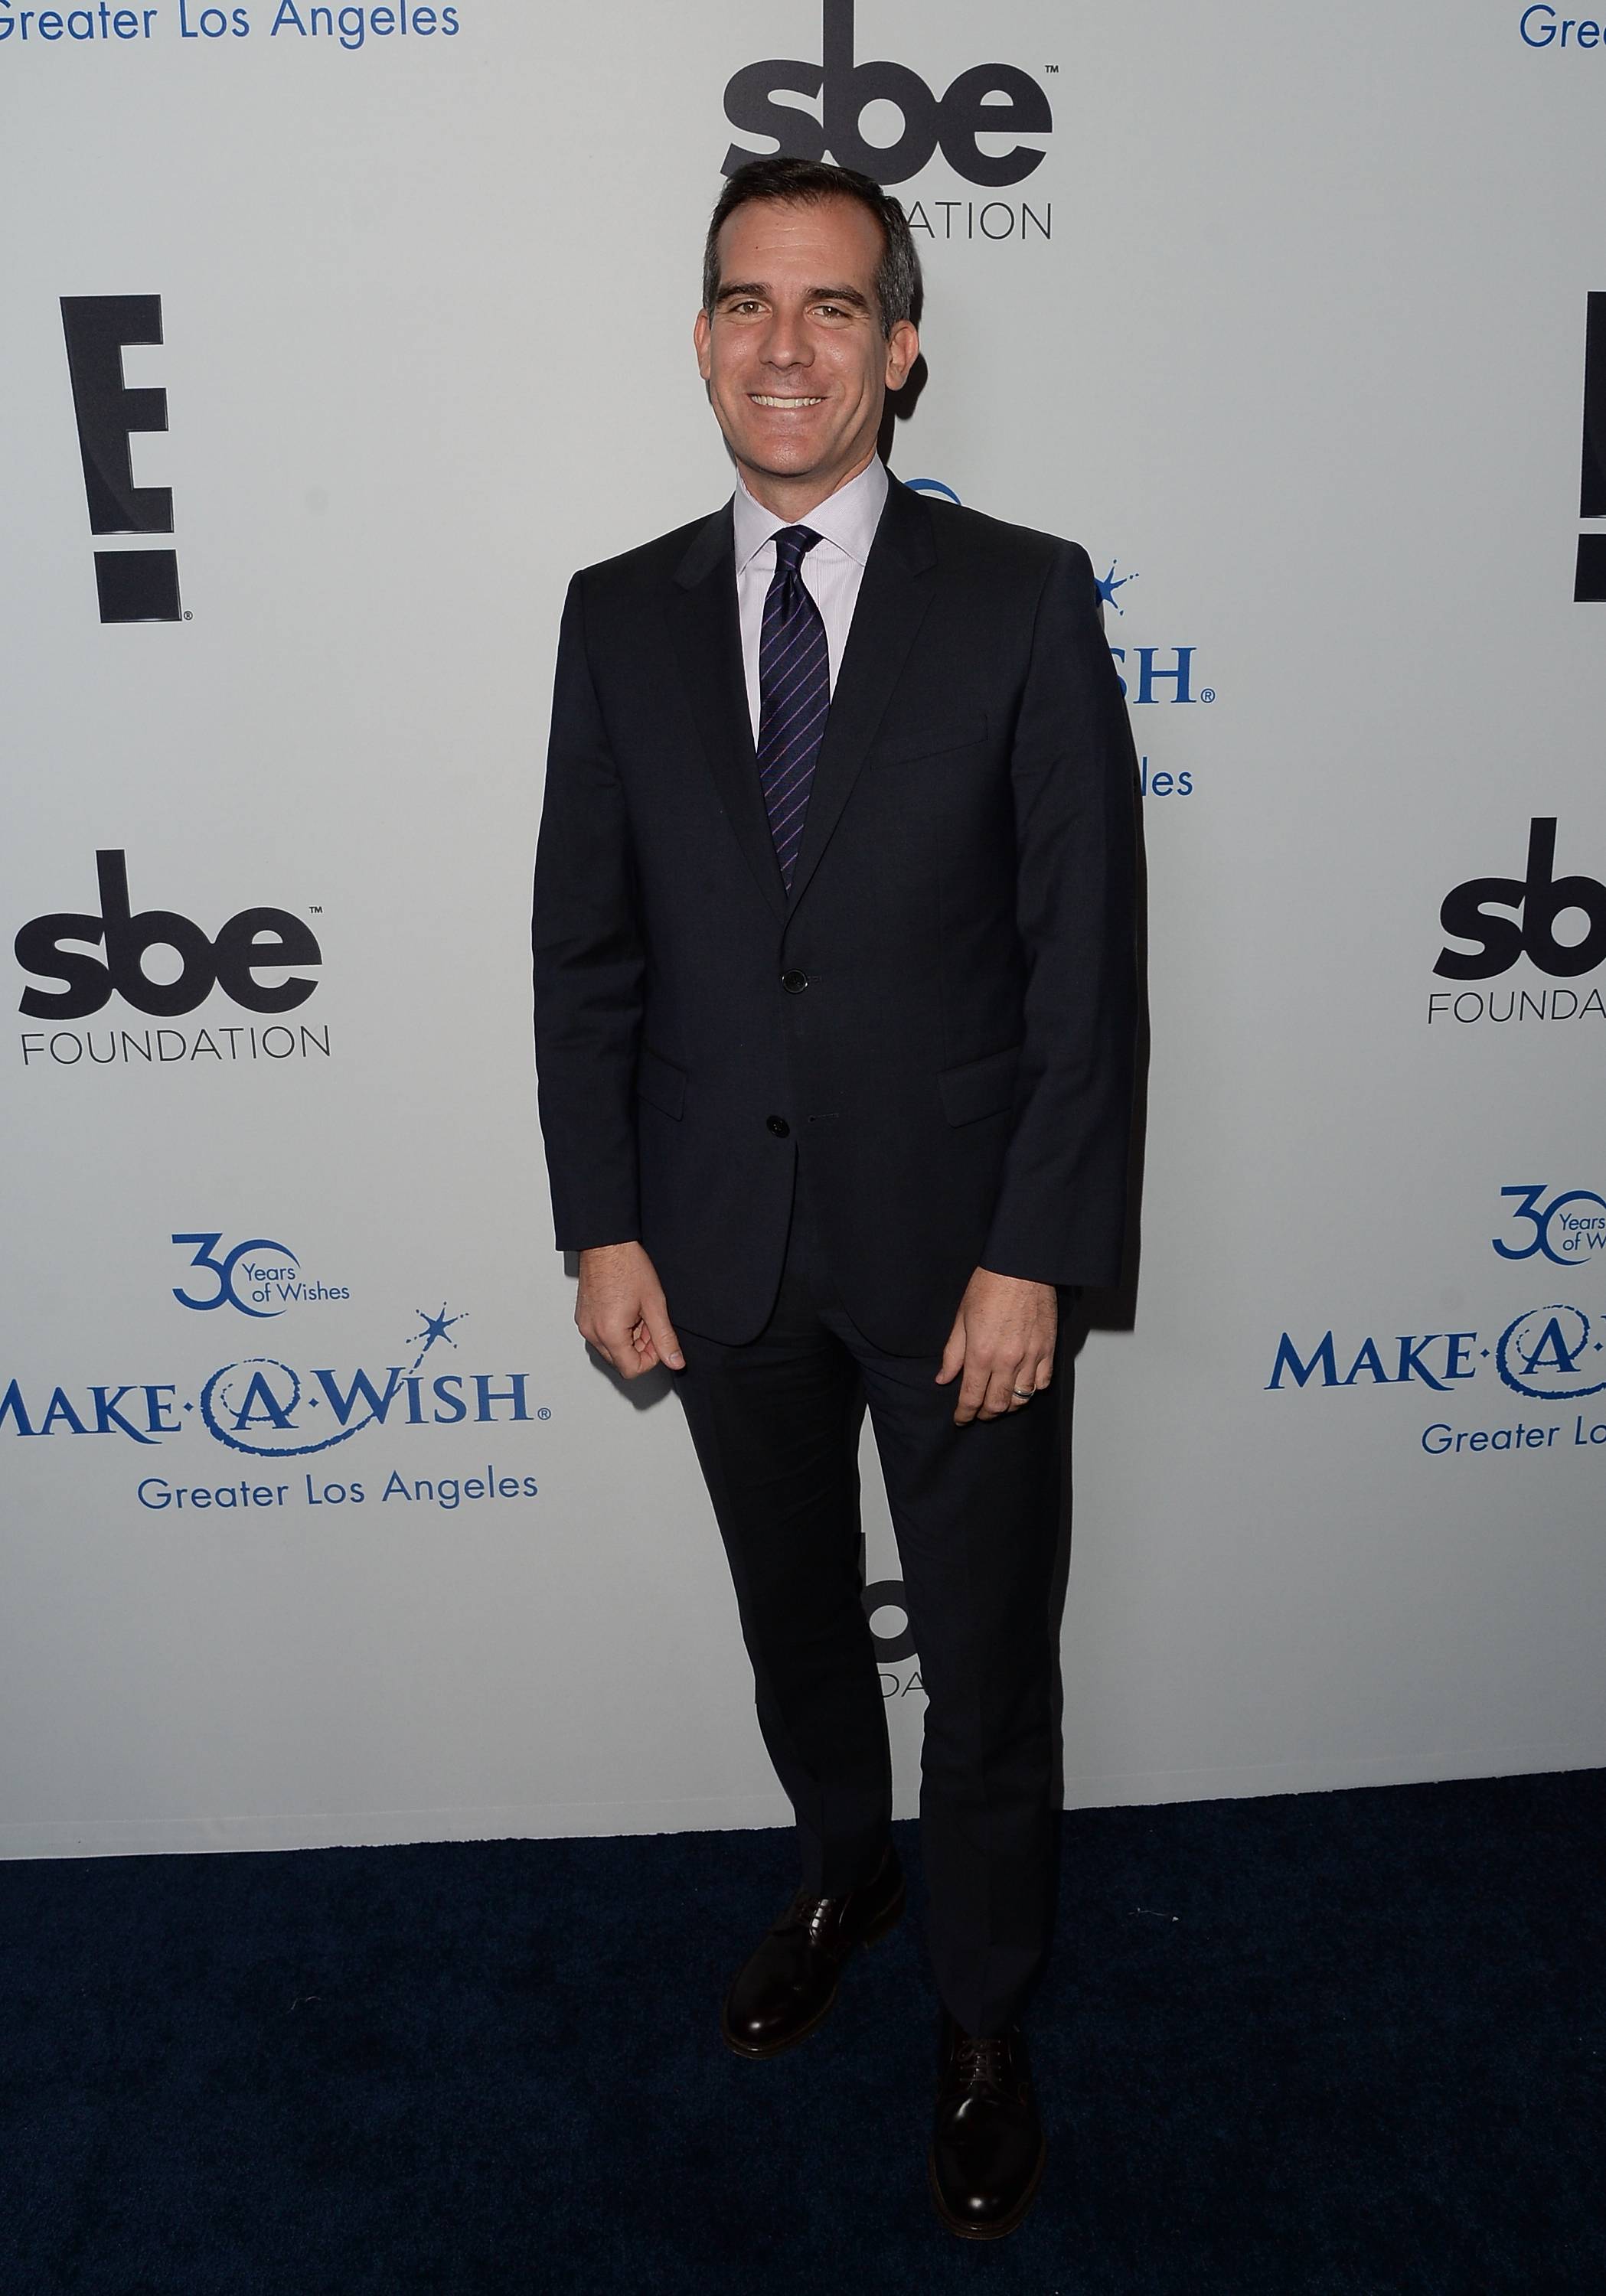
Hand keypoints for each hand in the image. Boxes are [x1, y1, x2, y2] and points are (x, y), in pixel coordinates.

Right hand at [575, 1242, 684, 1377]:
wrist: (606, 1243)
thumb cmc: (627, 1266)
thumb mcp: (655, 1304)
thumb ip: (665, 1338)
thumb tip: (675, 1361)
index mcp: (609, 1333)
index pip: (632, 1369)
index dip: (651, 1359)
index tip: (658, 1339)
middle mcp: (592, 1333)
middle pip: (621, 1361)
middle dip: (640, 1348)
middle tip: (650, 1322)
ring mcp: (585, 1325)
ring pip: (612, 1349)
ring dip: (629, 1339)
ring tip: (638, 1313)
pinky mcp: (583, 1317)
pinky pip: (602, 1336)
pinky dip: (617, 1330)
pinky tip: (626, 1309)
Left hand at [935, 1268, 1056, 1425]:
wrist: (1021, 1267)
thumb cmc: (989, 1286)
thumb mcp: (961, 1319)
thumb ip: (952, 1354)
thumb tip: (943, 1378)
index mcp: (980, 1354)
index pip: (971, 1397)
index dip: (964, 1414)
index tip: (960, 1418)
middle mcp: (1006, 1361)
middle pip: (997, 1405)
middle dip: (984, 1414)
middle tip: (977, 1412)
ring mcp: (1030, 1357)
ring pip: (1021, 1399)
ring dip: (1008, 1406)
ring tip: (998, 1401)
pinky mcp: (1048, 1350)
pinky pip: (1042, 1383)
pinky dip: (1031, 1391)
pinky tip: (1022, 1386)